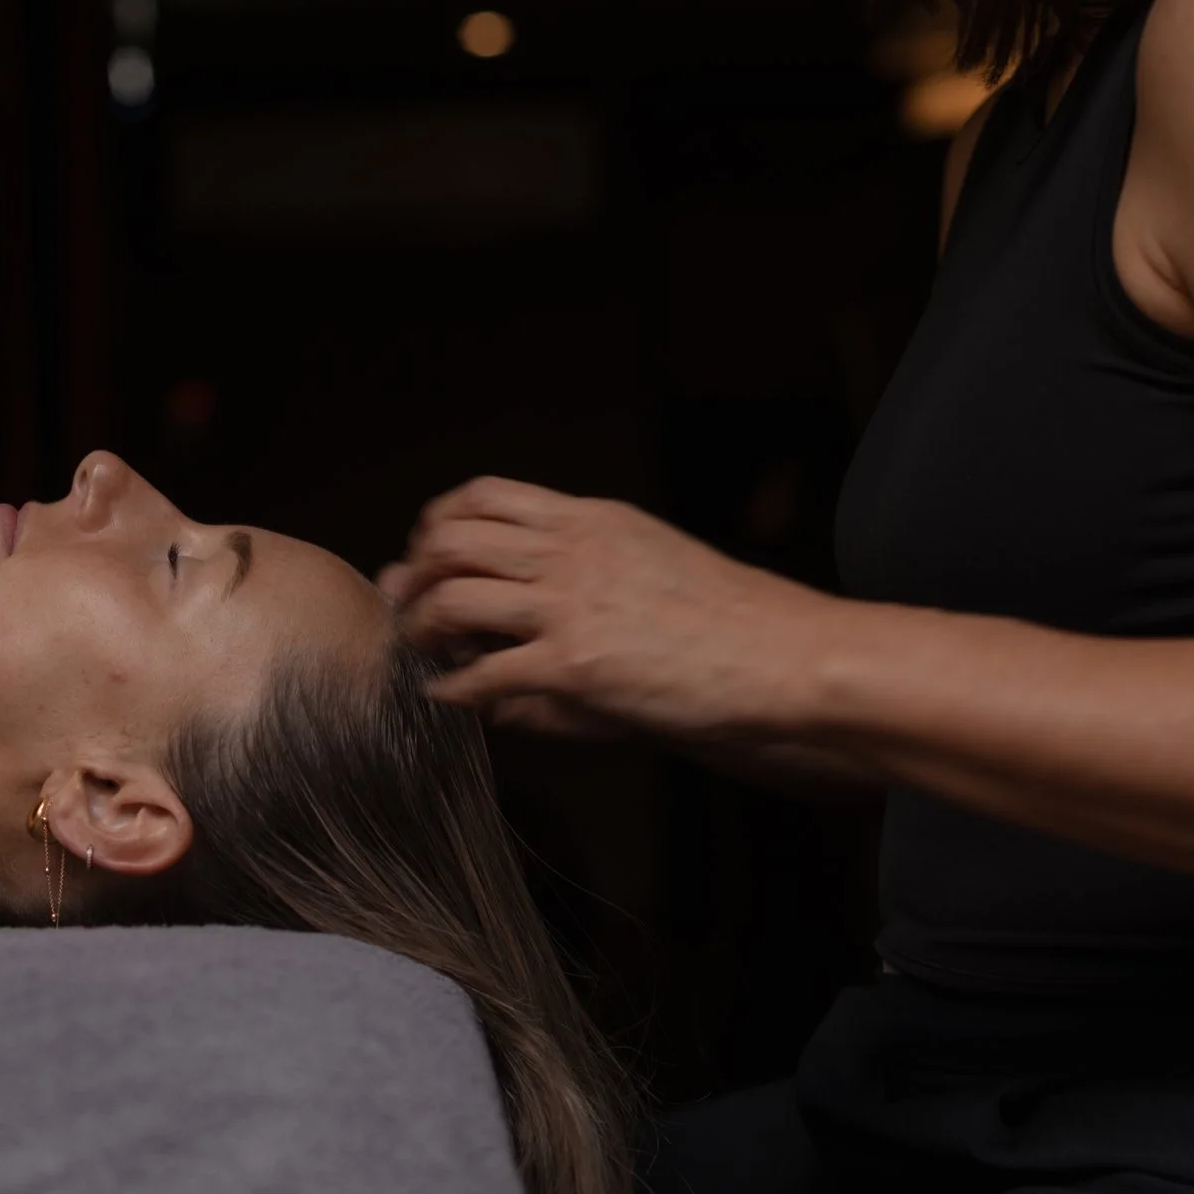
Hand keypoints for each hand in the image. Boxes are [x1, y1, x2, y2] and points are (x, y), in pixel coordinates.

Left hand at [377, 477, 843, 742]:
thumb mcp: (654, 571)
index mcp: (594, 522)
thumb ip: (588, 577)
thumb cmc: (735, 623)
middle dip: (417, 571)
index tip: (428, 549)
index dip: (440, 521)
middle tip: (409, 602)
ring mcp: (571, 607)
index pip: (488, 495)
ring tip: (422, 649)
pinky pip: (483, 674)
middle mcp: (574, 552)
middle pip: (454, 539)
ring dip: (423, 627)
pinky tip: (447, 698)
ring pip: (453, 599)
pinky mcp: (575, 666)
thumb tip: (548, 591)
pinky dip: (451, 688)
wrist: (785, 657)